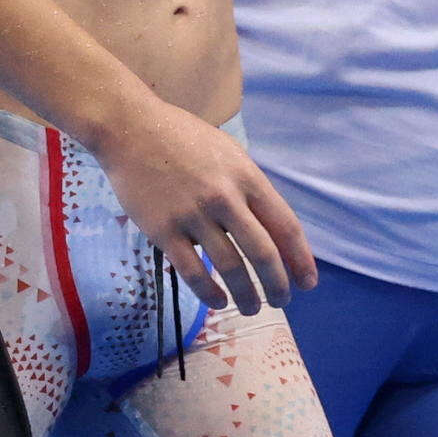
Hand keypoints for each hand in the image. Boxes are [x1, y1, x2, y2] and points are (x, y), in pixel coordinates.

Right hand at [91, 94, 318, 314]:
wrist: (129, 128)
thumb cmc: (181, 136)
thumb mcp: (228, 152)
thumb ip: (248, 186)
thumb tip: (268, 226)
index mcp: (246, 177)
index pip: (285, 226)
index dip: (301, 259)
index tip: (308, 283)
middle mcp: (225, 198)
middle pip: (263, 253)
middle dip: (278, 285)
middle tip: (281, 302)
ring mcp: (193, 215)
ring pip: (230, 267)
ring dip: (247, 295)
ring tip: (250, 308)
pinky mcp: (164, 230)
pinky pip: (192, 271)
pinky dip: (209, 293)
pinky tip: (218, 301)